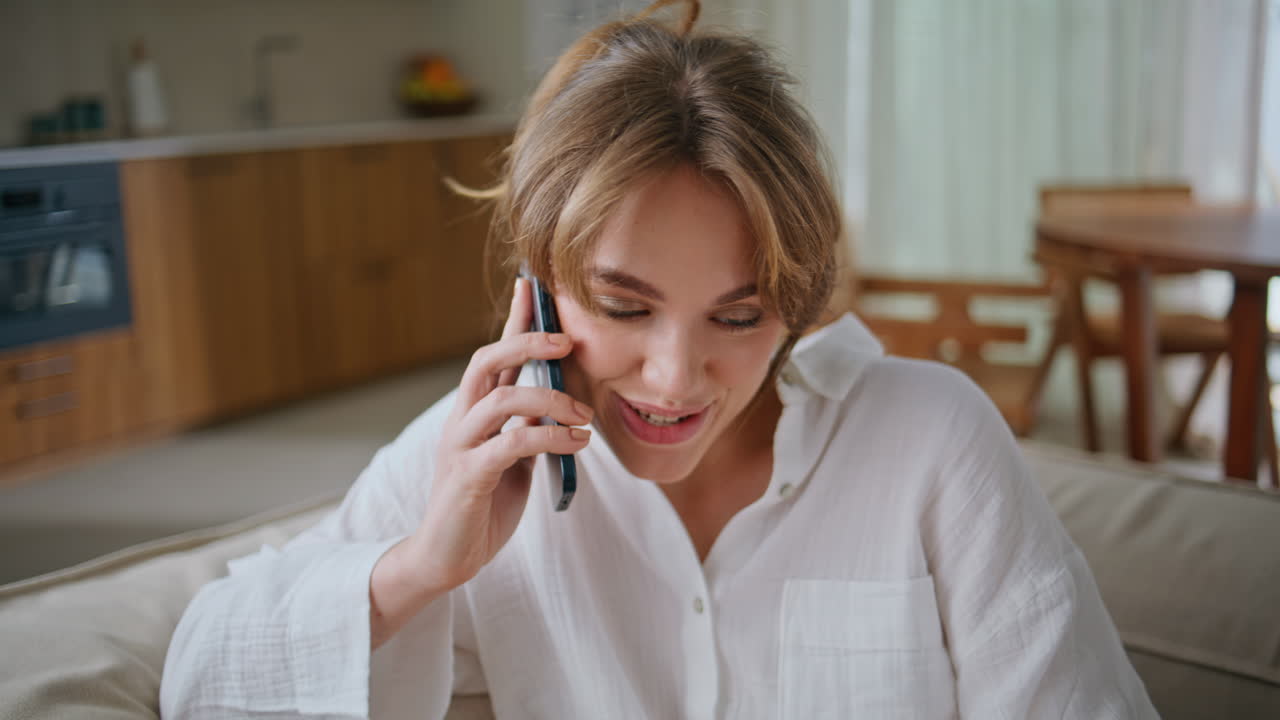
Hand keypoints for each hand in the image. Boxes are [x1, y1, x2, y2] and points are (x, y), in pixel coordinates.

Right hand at [405, 277, 592, 594]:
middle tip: (567, 342)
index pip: (492, 355)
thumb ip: (528, 427)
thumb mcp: (513, 460)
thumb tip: (563, 403)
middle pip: (484, 361)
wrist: (446, 557)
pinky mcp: (468, 477)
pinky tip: (576, 443)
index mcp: (473, 413)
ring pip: (501, 399)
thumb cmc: (482, 506)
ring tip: (584, 416)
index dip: (513, 321)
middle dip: (526, 342)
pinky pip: (511, 443)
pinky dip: (549, 438)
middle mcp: (462, 421)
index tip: (531, 285)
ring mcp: (461, 447)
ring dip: (550, 400)